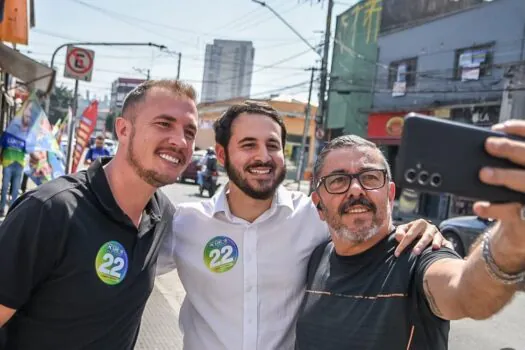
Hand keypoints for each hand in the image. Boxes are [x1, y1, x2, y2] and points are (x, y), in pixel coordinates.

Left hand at [394, 219, 451, 256]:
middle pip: (425, 236)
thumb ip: (399, 232)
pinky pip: (447, 244)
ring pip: (437, 239)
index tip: (396, 254)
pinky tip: (447, 250)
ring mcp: (438, 234)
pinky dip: (448, 247)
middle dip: (420, 244)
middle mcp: (430, 228)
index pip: (410, 234)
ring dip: (435, 243)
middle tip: (415, 252)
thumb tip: (400, 238)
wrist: (421, 232)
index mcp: (419, 223)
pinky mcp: (444, 241)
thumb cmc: (409, 232)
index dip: (403, 244)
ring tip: (435, 248)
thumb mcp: (402, 229)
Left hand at [474, 120, 524, 256]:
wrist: (522, 226)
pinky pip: (511, 210)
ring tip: (483, 173)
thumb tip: (482, 145)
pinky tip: (479, 205)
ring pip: (523, 182)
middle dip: (510, 149)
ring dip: (503, 176)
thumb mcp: (512, 172)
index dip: (519, 129)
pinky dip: (493, 208)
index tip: (499, 127)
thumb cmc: (514, 192)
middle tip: (489, 145)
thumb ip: (505, 160)